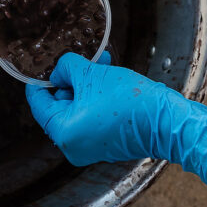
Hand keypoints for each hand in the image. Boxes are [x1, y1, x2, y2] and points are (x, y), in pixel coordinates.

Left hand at [25, 53, 206, 182]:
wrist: (167, 121)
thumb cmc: (130, 101)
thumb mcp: (92, 74)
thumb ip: (67, 68)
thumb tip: (58, 71)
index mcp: (64, 133)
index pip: (40, 105)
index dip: (39, 83)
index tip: (40, 68)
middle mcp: (74, 146)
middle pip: (60, 106)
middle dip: (71, 79)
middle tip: (80, 60)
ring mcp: (90, 147)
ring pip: (79, 107)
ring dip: (87, 83)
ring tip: (100, 62)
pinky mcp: (106, 143)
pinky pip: (93, 115)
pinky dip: (97, 96)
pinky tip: (108, 74)